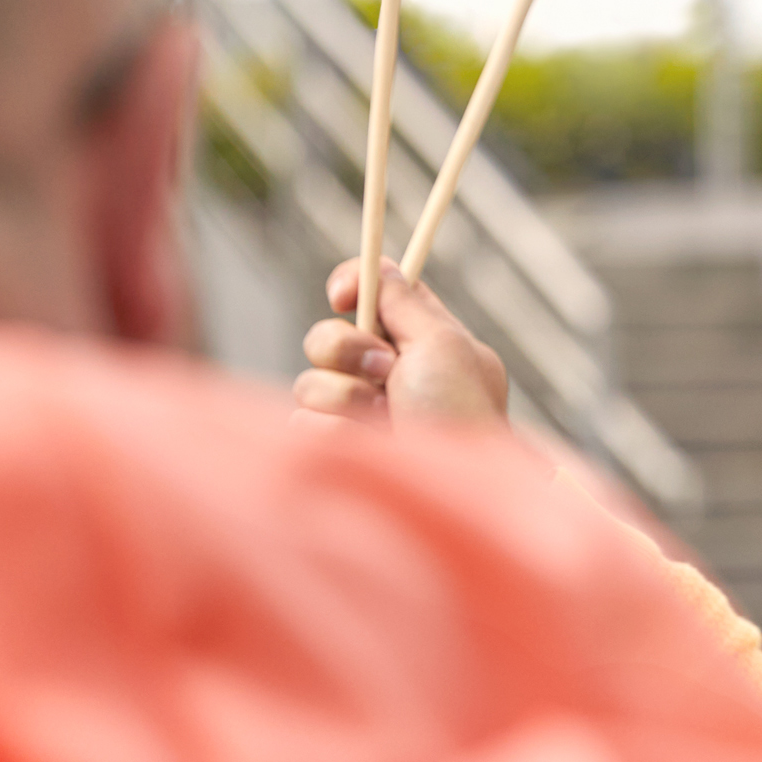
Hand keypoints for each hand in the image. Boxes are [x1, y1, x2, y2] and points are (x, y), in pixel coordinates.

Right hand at [294, 259, 509, 433]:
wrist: (450, 493)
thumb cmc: (459, 415)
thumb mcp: (444, 346)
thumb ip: (408, 305)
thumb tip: (384, 267)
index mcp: (427, 342)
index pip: (379, 296)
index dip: (354, 284)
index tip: (342, 292)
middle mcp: (392, 376)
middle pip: (328, 335)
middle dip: (343, 346)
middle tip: (384, 370)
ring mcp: (363, 416)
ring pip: (311, 380)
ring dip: (345, 396)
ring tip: (385, 419)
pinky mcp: (339, 451)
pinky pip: (303, 422)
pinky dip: (335, 431)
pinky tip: (368, 447)